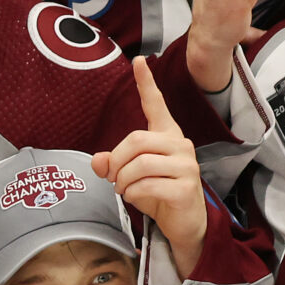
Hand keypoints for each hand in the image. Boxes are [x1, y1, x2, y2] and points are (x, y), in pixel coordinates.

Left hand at [93, 56, 207, 278]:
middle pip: (136, 140)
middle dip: (117, 162)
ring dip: (123, 181)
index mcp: (167, 136)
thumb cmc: (159, 194)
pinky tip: (136, 199)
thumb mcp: (131, 177)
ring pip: (140, 163)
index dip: (146, 83)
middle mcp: (180, 145)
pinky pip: (147, 185)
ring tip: (124, 190)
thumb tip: (97, 161)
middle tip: (113, 179)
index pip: (156, 105)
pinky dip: (133, 194)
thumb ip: (113, 165)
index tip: (138, 61)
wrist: (184, 224)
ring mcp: (186, 166)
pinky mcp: (186, 187)